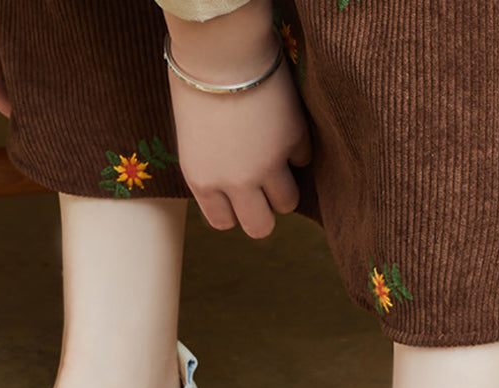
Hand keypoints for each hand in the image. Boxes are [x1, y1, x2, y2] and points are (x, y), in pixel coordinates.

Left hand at [164, 0, 311, 237]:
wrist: (222, 47)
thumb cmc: (198, 83)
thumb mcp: (194, 139)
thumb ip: (212, 170)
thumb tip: (235, 190)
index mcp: (202, 180)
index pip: (224, 222)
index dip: (233, 209)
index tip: (237, 192)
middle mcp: (235, 182)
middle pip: (260, 227)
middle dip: (263, 211)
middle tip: (264, 189)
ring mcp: (267, 164)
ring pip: (288, 202)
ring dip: (285, 186)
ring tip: (278, 160)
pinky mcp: (294, 139)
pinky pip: (304, 159)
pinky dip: (298, 147)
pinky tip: (284, 124)